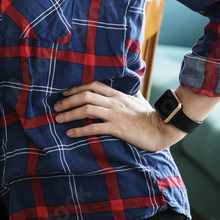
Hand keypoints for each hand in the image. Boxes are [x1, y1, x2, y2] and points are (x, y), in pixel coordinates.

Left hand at [54, 81, 185, 151]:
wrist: (163, 128)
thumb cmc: (150, 116)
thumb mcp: (138, 100)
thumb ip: (130, 95)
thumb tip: (130, 90)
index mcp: (117, 94)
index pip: (92, 85)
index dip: (76, 88)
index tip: (64, 93)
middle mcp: (113, 102)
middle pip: (85, 95)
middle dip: (68, 100)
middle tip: (56, 107)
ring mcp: (115, 114)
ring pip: (87, 109)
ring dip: (69, 114)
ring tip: (58, 119)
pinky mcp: (117, 128)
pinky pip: (94, 127)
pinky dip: (80, 130)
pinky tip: (71, 134)